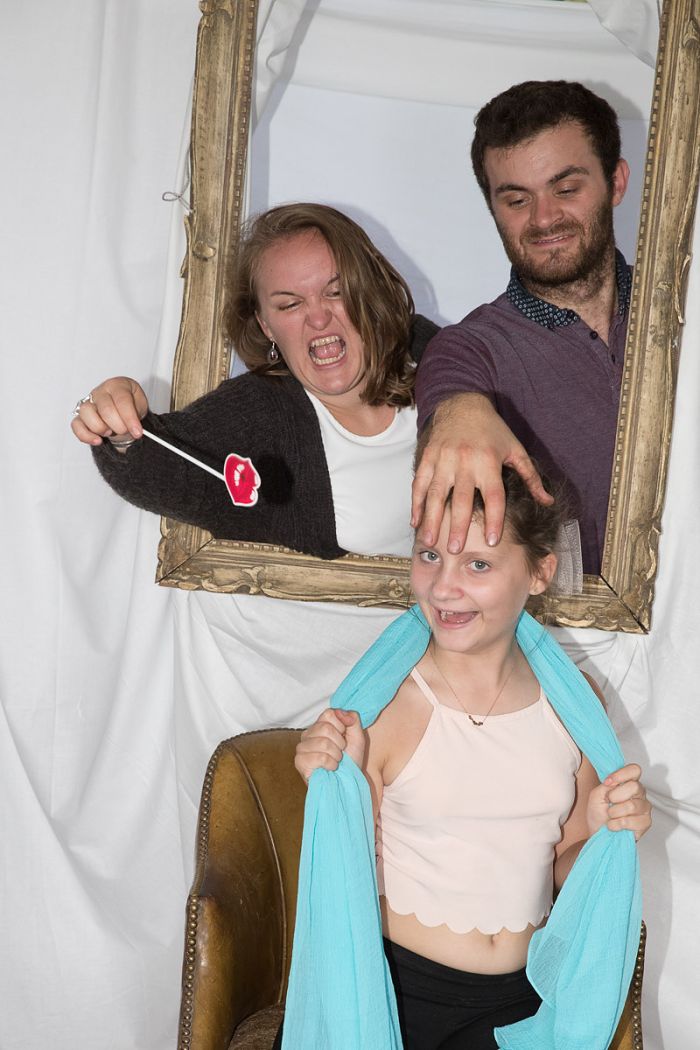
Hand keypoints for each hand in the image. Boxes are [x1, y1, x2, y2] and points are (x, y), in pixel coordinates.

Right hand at [71, 377, 148, 445]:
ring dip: (101, 428)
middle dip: (118, 426)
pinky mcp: (80, 416)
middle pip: (105, 409)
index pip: (122, 400)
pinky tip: (98, 440)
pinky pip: (76, 425)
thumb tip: (135, 428)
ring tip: (110, 432)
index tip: (137, 432)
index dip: (130, 418)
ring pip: (86, 413)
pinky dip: (86, 435)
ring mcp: (88, 403)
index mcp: (117, 385)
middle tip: (125, 431)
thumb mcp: (140, 405)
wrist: (122, 410)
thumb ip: (138, 413)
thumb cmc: (130, 404)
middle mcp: (100, 392)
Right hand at [294, 709, 365, 782]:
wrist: (348, 782)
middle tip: (340, 752)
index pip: (329, 714)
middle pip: (325, 728)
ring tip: (336, 760)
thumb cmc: (350, 760)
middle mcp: (308, 734)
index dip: (341, 726)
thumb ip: (353, 719)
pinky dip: (331, 764)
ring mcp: (302, 747)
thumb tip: (341, 713)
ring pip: (323, 743)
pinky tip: (330, 768)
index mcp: (320, 725)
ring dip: (336, 755)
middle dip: (339, 743)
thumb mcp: (357, 737)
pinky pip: (320, 757)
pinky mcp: (300, 761)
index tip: (344, 737)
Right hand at [411, 393, 551, 552]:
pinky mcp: (427, 457)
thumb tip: (548, 501)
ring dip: (431, 519)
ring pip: (435, 494)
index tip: (490, 541)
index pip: (493, 496)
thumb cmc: (493, 431)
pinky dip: (416, 503)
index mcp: (488, 461)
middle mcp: (464, 461)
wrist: (463, 405)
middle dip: (457, 526)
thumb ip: (531, 478)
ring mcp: (443, 459)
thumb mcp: (515, 450)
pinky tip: (415, 521)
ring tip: (430, 541)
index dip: (493, 519)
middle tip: (455, 550)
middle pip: (461, 499)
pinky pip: (419, 483)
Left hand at [587, 763, 651, 841]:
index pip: (634, 770)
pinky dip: (618, 824)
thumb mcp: (595, 795)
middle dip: (615, 796)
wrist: (597, 833)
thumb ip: (606, 786)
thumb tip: (614, 783)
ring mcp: (644, 808)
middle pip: (634, 786)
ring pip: (632, 805)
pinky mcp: (646, 822)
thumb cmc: (598, 814)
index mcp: (628, 782)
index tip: (608, 782)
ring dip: (615, 813)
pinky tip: (615, 825)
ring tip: (611, 816)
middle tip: (609, 803)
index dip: (621, 775)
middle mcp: (639, 793)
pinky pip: (632, 821)